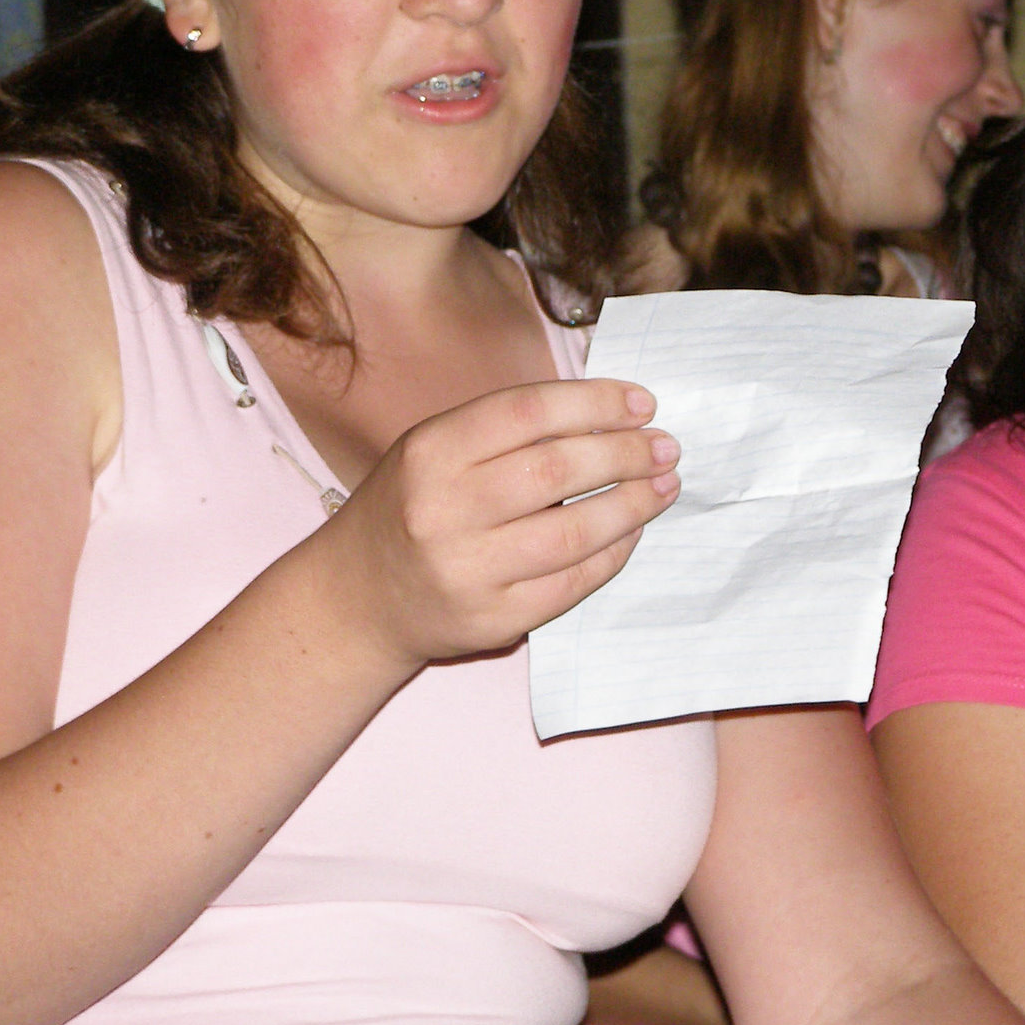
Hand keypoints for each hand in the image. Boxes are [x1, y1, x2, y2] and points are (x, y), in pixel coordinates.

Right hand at [314, 378, 679, 669]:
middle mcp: (444, 510)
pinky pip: (572, 583)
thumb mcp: (438, 450)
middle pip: (557, 470)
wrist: (358, 599)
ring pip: (573, 532)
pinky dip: (613, 554)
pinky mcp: (491, 620)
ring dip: (633, 505)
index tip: (643, 403)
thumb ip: (510, 428)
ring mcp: (467, 571)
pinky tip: (632, 531)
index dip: (596, 404)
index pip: (529, 412)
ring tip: (665, 485)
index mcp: (432, 451)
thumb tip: (610, 410)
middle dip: (626, 454)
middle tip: (666, 447)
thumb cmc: (412, 507)